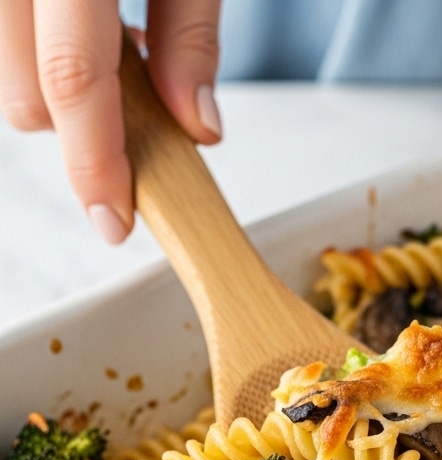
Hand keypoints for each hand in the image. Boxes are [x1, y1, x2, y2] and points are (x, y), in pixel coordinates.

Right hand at [0, 0, 222, 242]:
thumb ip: (190, 38)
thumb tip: (196, 126)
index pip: (72, 78)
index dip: (95, 162)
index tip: (116, 221)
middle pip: (24, 96)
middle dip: (83, 130)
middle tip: (143, 107)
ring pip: (6, 78)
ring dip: (57, 91)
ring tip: (114, 47)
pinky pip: (4, 47)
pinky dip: (40, 57)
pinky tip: (84, 28)